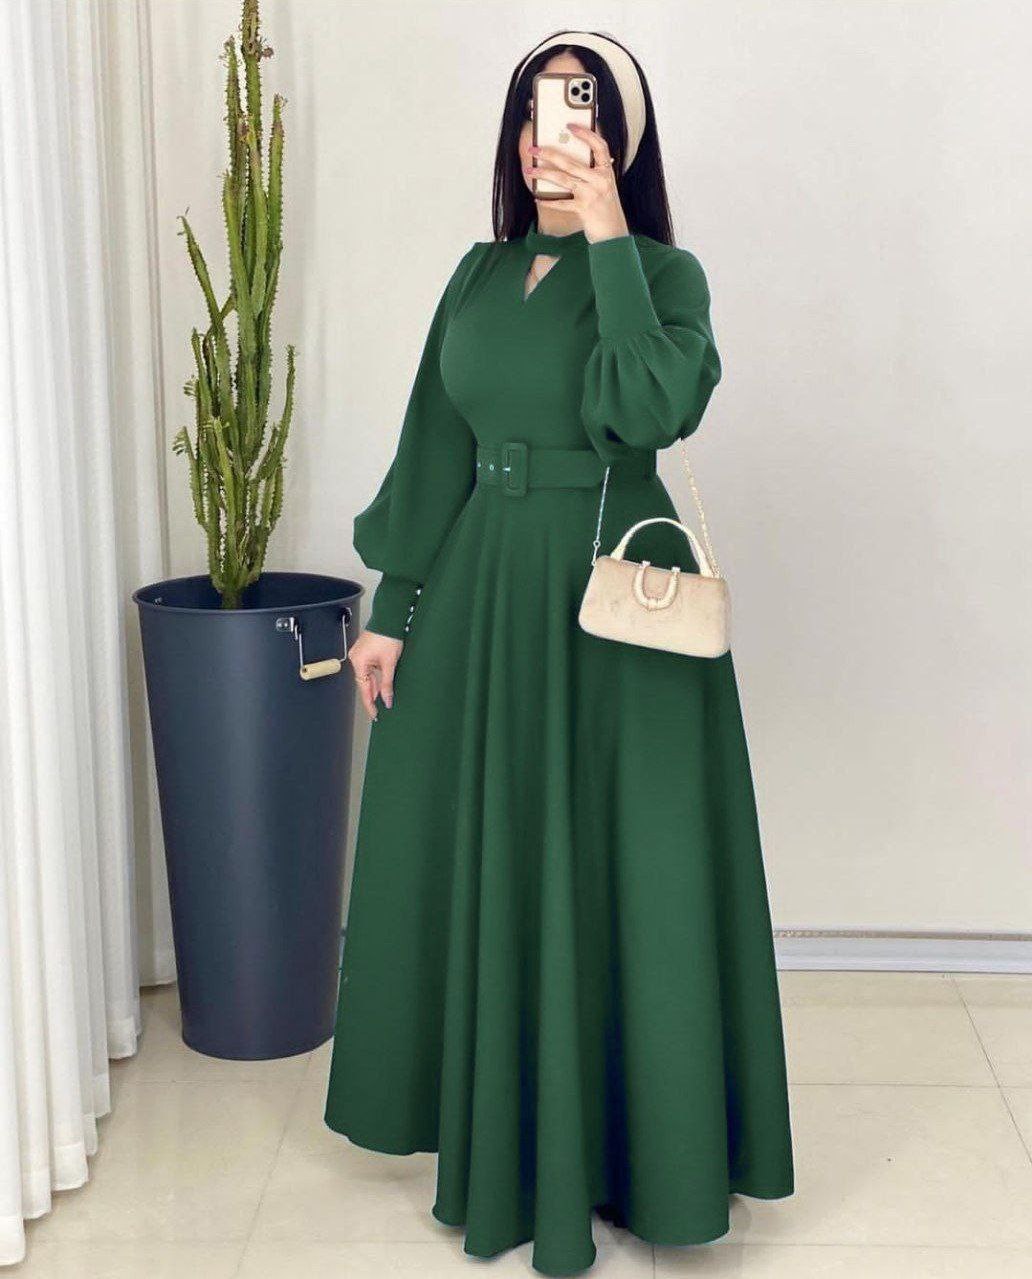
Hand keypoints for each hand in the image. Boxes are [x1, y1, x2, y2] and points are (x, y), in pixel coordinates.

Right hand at [349, 629, 403, 718]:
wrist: (390, 619)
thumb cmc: (389, 637)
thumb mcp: (390, 664)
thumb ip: (387, 684)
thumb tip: (387, 699)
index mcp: (359, 663)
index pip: (364, 689)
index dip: (369, 703)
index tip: (374, 714)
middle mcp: (356, 659)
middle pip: (364, 682)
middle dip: (372, 696)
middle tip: (378, 711)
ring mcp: (359, 654)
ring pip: (367, 676)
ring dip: (375, 686)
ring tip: (382, 699)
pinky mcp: (365, 651)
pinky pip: (368, 668)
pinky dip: (375, 676)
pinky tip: (381, 685)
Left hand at [525, 122, 628, 243]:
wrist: (614, 235)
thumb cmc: (607, 210)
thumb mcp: (605, 187)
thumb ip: (594, 174)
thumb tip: (573, 160)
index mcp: (607, 171)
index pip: (599, 146)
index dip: (586, 134)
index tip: (571, 126)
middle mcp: (600, 180)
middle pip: (571, 162)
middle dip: (549, 154)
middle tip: (534, 149)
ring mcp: (592, 194)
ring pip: (563, 179)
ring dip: (543, 174)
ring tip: (530, 170)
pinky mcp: (583, 209)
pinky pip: (562, 203)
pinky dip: (549, 201)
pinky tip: (538, 198)